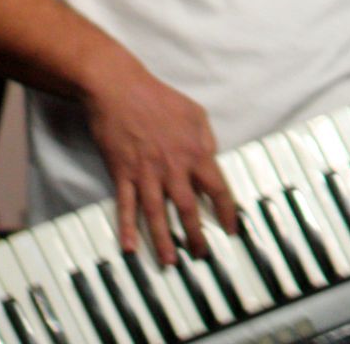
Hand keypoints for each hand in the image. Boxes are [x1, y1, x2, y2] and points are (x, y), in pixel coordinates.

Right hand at [84, 55, 236, 264]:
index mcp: (194, 151)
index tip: (231, 228)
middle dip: (196, 235)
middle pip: (188, 208)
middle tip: (202, 255)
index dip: (227, 211)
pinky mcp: (122, 172)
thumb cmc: (158, 97)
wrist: (119, 88)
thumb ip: (206, 138)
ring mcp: (146, 172)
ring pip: (157, 214)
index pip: (217, 188)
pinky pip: (126, 205)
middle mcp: (172, 167)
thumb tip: (212, 158)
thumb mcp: (195, 111)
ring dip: (164, 241)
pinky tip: (130, 246)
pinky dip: (127, 227)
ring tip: (170, 262)